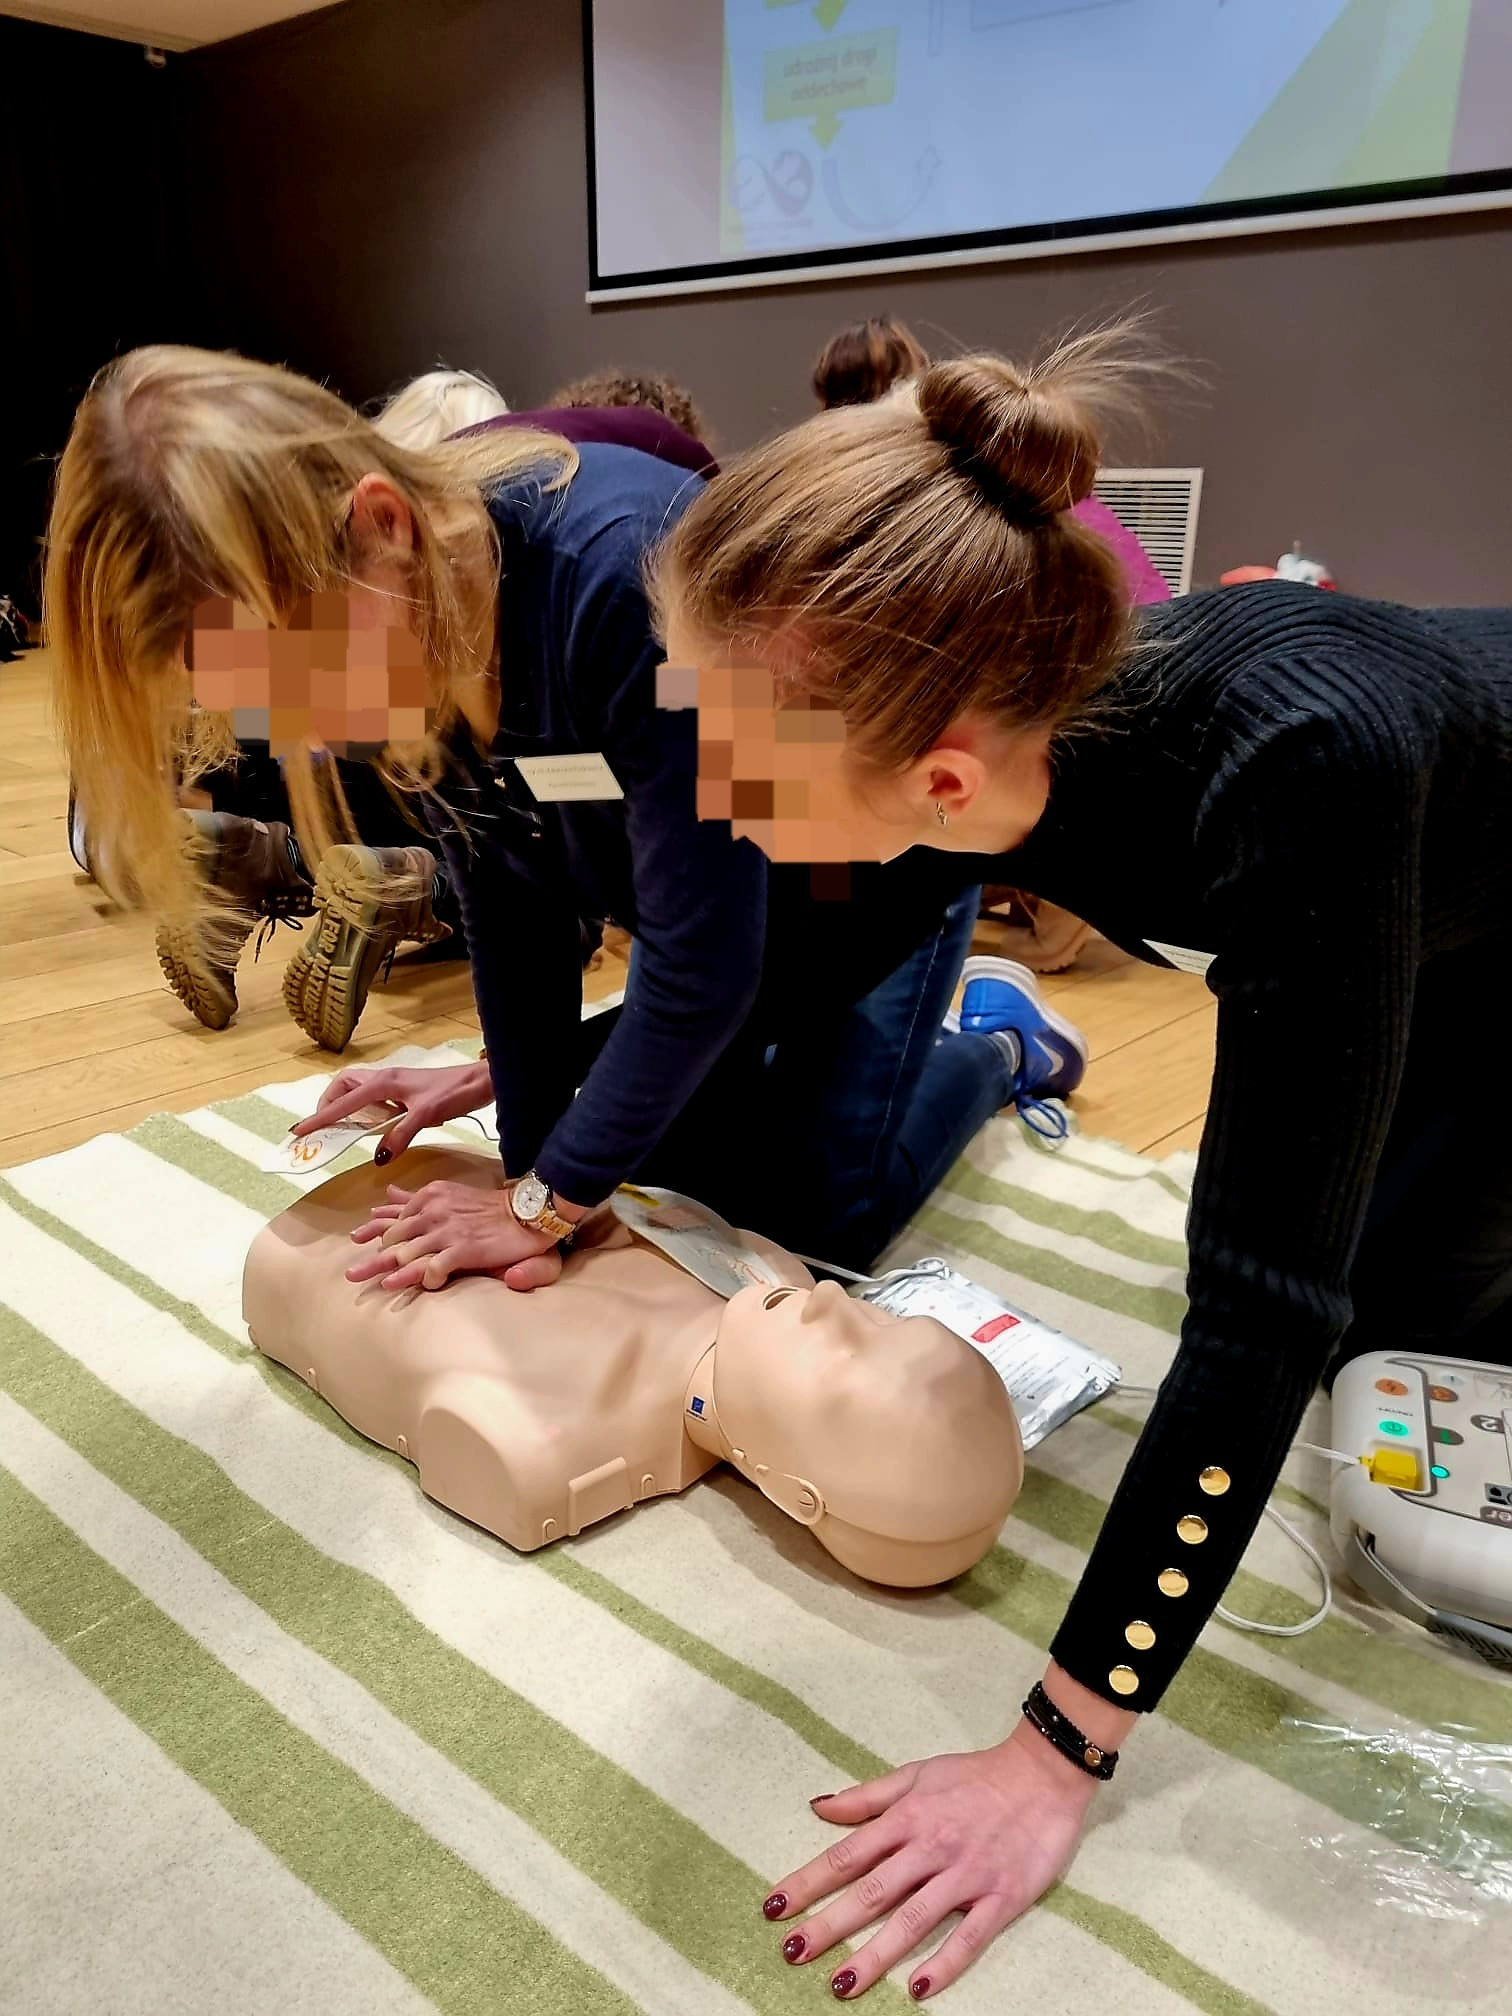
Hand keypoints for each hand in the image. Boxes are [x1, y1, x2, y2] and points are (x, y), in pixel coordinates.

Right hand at [293, 1062, 490, 1163]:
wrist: (482, 1080)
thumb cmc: (455, 1092)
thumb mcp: (427, 1115)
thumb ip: (400, 1134)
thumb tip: (379, 1158)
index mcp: (383, 1082)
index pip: (342, 1102)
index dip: (319, 1117)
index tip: (299, 1131)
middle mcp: (384, 1079)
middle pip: (343, 1087)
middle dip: (329, 1104)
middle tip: (325, 1128)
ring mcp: (394, 1084)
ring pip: (357, 1091)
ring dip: (346, 1107)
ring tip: (343, 1131)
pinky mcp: (404, 1091)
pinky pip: (374, 1100)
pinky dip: (366, 1112)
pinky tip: (374, 1128)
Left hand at [346, 1179, 563, 1292]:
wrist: (526, 1213)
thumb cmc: (489, 1207)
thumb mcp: (448, 1194)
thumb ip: (417, 1198)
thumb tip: (389, 1195)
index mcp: (429, 1197)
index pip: (395, 1216)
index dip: (374, 1230)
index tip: (356, 1239)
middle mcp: (433, 1211)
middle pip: (393, 1238)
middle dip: (374, 1258)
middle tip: (353, 1274)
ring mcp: (446, 1230)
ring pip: (406, 1255)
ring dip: (388, 1271)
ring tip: (370, 1283)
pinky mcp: (461, 1249)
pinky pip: (432, 1268)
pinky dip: (420, 1278)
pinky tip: (407, 1285)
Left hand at [765, 1724, 1100, 2000]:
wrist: (1043, 1774)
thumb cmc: (975, 1775)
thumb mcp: (916, 1774)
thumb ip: (867, 1796)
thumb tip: (819, 1807)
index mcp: (907, 1818)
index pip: (847, 1855)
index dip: (808, 1882)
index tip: (773, 1908)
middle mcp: (930, 1847)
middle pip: (872, 1892)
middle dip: (829, 1925)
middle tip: (791, 1952)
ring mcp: (966, 1875)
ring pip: (913, 1920)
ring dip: (875, 1954)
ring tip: (840, 1984)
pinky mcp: (1002, 1897)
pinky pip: (970, 1936)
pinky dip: (945, 1963)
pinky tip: (917, 1988)